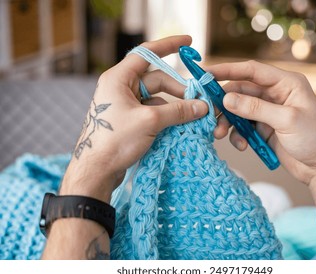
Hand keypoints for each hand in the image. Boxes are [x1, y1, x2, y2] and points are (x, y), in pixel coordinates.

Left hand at [60, 35, 207, 201]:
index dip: (169, 46)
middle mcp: (120, 88)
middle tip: (198, 100)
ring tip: (192, 117)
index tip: (188, 42)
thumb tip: (202, 107)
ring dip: (174, 106)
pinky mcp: (129, 120)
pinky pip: (152, 111)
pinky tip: (179, 126)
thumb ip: (178, 111)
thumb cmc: (115, 140)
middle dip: (178, 89)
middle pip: (156, 79)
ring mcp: (124, 105)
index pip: (146, 53)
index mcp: (119, 78)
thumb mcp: (150, 121)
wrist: (96, 170)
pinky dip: (166, 117)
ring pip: (156, 98)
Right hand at [207, 60, 315, 184]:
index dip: (227, 70)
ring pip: (238, 110)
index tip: (206, 73)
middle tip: (208, 114)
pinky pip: (243, 127)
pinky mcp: (263, 128)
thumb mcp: (286, 120)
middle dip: (223, 104)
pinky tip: (241, 145)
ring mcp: (268, 112)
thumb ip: (255, 108)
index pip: (252, 71)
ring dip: (227, 121)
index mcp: (286, 83)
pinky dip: (237, 135)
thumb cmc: (315, 139)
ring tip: (218, 134)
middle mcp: (275, 94)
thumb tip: (227, 99)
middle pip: (241, 91)